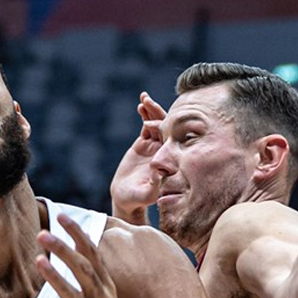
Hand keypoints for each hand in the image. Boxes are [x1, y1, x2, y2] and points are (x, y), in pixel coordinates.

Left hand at [7, 214, 139, 297]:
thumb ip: (92, 279)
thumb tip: (77, 250)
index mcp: (107, 292)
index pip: (93, 257)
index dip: (79, 235)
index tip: (62, 215)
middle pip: (85, 271)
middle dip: (64, 250)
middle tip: (42, 233)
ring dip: (56, 279)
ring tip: (37, 261)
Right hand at [111, 92, 167, 219]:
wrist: (127, 197)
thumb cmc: (138, 198)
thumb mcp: (147, 194)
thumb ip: (154, 185)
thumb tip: (160, 172)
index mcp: (168, 158)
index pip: (170, 138)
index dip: (166, 126)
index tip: (159, 118)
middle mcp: (164, 150)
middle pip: (165, 126)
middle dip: (158, 113)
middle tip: (150, 102)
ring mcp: (155, 146)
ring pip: (156, 123)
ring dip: (151, 110)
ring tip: (144, 98)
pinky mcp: (143, 144)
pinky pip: (146, 126)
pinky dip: (144, 115)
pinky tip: (140, 105)